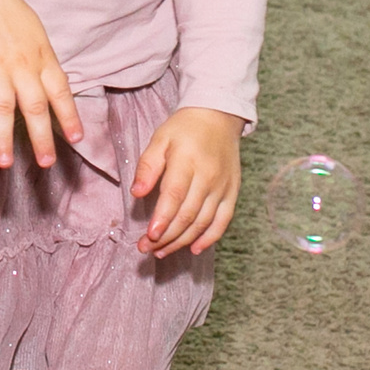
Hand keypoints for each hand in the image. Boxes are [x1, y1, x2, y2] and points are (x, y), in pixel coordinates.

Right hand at [0, 0, 83, 168]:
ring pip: (3, 106)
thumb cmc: (8, 13)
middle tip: (46, 163)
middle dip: (41, 136)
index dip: (69, 116)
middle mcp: (23, 65)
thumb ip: (43, 63)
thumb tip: (54, 89)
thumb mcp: (37, 35)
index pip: (61, 91)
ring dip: (3, 137)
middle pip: (34, 106)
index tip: (77, 139)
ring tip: (5, 163)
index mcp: (42, 58)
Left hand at [130, 107, 242, 257]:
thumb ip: (147, 167)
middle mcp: (209, 177)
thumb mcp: (159, 140)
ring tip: (162, 252)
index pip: (175, 196)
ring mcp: (224, 187)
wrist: (219, 117)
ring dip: (183, 241)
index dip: (163, 219)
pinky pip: (223, 221)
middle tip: (146, 249)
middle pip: (188, 214)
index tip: (149, 236)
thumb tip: (136, 193)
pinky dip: (210, 238)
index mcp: (187, 162)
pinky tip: (195, 249)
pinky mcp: (233, 192)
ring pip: (204, 222)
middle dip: (167, 236)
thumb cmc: (183, 129)